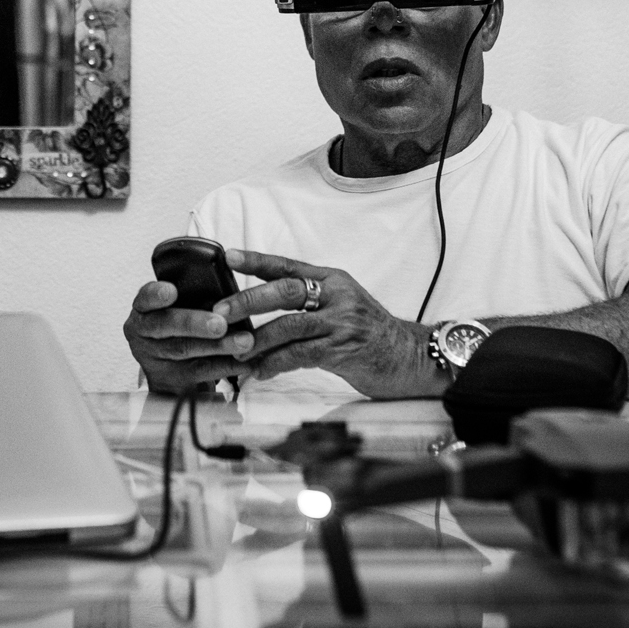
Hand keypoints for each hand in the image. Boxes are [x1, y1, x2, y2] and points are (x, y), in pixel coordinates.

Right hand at [122, 279, 255, 394]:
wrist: (171, 372)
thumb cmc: (180, 327)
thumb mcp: (177, 308)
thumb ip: (191, 295)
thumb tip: (227, 282)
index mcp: (144, 308)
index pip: (145, 298)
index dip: (156, 294)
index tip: (171, 291)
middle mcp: (145, 332)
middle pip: (166, 325)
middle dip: (194, 323)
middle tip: (220, 323)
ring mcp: (156, 358)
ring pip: (186, 349)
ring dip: (218, 345)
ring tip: (245, 341)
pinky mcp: (173, 379)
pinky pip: (202, 371)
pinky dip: (226, 365)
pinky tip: (246, 362)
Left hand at [216, 250, 442, 398]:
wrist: (409, 357)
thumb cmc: (368, 334)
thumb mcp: (341, 306)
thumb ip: (308, 303)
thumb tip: (261, 307)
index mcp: (332, 280)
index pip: (288, 265)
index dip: (257, 260)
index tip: (228, 255)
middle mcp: (337, 296)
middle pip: (285, 291)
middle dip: (248, 301)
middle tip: (219, 312)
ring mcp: (342, 322)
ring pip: (290, 325)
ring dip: (258, 339)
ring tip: (235, 350)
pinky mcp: (344, 350)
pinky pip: (301, 355)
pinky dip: (276, 364)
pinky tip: (260, 372)